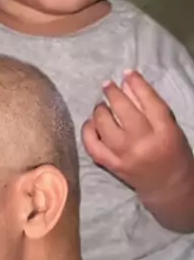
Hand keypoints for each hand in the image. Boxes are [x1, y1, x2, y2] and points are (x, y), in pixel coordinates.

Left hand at [82, 70, 192, 200]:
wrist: (168, 186)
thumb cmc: (172, 151)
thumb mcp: (169, 127)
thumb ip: (150, 105)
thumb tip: (126, 82)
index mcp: (165, 132)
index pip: (149, 102)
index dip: (137, 84)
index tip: (126, 73)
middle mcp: (144, 143)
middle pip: (124, 110)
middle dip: (112, 93)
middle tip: (107, 86)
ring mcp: (125, 156)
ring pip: (104, 125)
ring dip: (99, 110)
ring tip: (101, 106)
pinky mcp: (112, 166)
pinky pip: (92, 145)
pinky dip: (88, 131)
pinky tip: (91, 123)